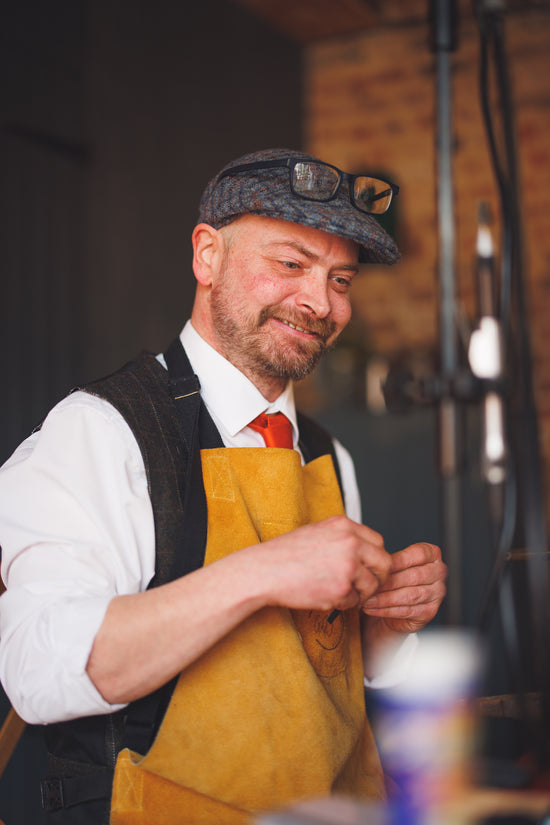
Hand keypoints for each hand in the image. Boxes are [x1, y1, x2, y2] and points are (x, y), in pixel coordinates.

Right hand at [253, 515, 391, 612]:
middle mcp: (350, 542)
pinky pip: (355, 601)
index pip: (378, 541)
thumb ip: (342, 538)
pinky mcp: (341, 588)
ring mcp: (348, 565)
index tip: (368, 568)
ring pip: (372, 585)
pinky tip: (325, 597)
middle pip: (384, 562)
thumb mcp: (317, 532)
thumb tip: (364, 552)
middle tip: (364, 586)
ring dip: (359, 593)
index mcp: (343, 525)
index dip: (375, 558)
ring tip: (339, 592)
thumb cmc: (284, 554)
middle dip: (377, 577)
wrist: (263, 571)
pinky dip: (344, 603)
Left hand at [361, 542, 446, 635]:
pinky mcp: (429, 612)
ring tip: (368, 599)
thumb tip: (372, 562)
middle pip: (414, 576)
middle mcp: (439, 572)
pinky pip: (407, 611)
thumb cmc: (394, 580)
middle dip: (388, 582)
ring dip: (385, 598)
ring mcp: (437, 593)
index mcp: (432, 555)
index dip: (398, 560)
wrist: (397, 606)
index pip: (418, 554)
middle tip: (370, 585)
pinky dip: (386, 610)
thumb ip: (388, 562)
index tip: (379, 566)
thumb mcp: (393, 565)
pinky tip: (373, 609)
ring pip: (409, 595)